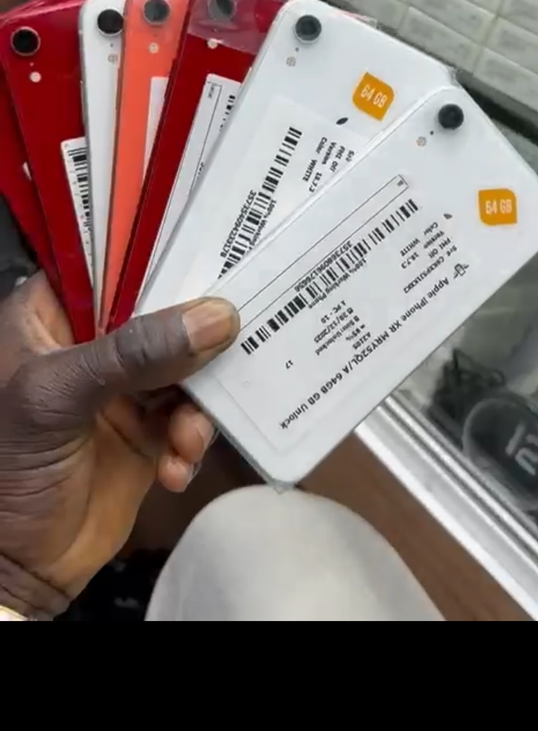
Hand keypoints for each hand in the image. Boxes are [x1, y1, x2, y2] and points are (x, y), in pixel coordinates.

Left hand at [0, 272, 238, 618]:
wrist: (17, 566)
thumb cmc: (12, 465)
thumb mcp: (59, 396)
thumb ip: (134, 352)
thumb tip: (218, 317)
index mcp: (51, 314)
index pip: (112, 260)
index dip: (163, 253)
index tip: (220, 249)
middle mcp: (91, 341)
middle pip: (162, 311)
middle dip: (197, 333)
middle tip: (236, 335)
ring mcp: (123, 386)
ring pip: (187, 366)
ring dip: (196, 403)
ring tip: (186, 435)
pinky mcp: (149, 431)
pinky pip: (190, 419)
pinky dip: (191, 442)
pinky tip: (174, 468)